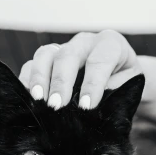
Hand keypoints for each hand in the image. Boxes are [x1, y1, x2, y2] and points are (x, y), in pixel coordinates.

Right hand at [18, 30, 141, 110]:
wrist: (121, 80)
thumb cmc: (125, 86)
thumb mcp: (128, 89)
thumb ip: (113, 96)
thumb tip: (90, 111)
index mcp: (111, 45)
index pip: (99, 60)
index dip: (92, 83)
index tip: (86, 106)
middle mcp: (85, 43)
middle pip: (68, 55)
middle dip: (61, 82)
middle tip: (57, 106)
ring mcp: (64, 48)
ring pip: (46, 55)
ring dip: (39, 79)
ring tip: (38, 100)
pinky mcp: (48, 60)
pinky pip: (31, 64)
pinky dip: (27, 80)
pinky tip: (27, 99)